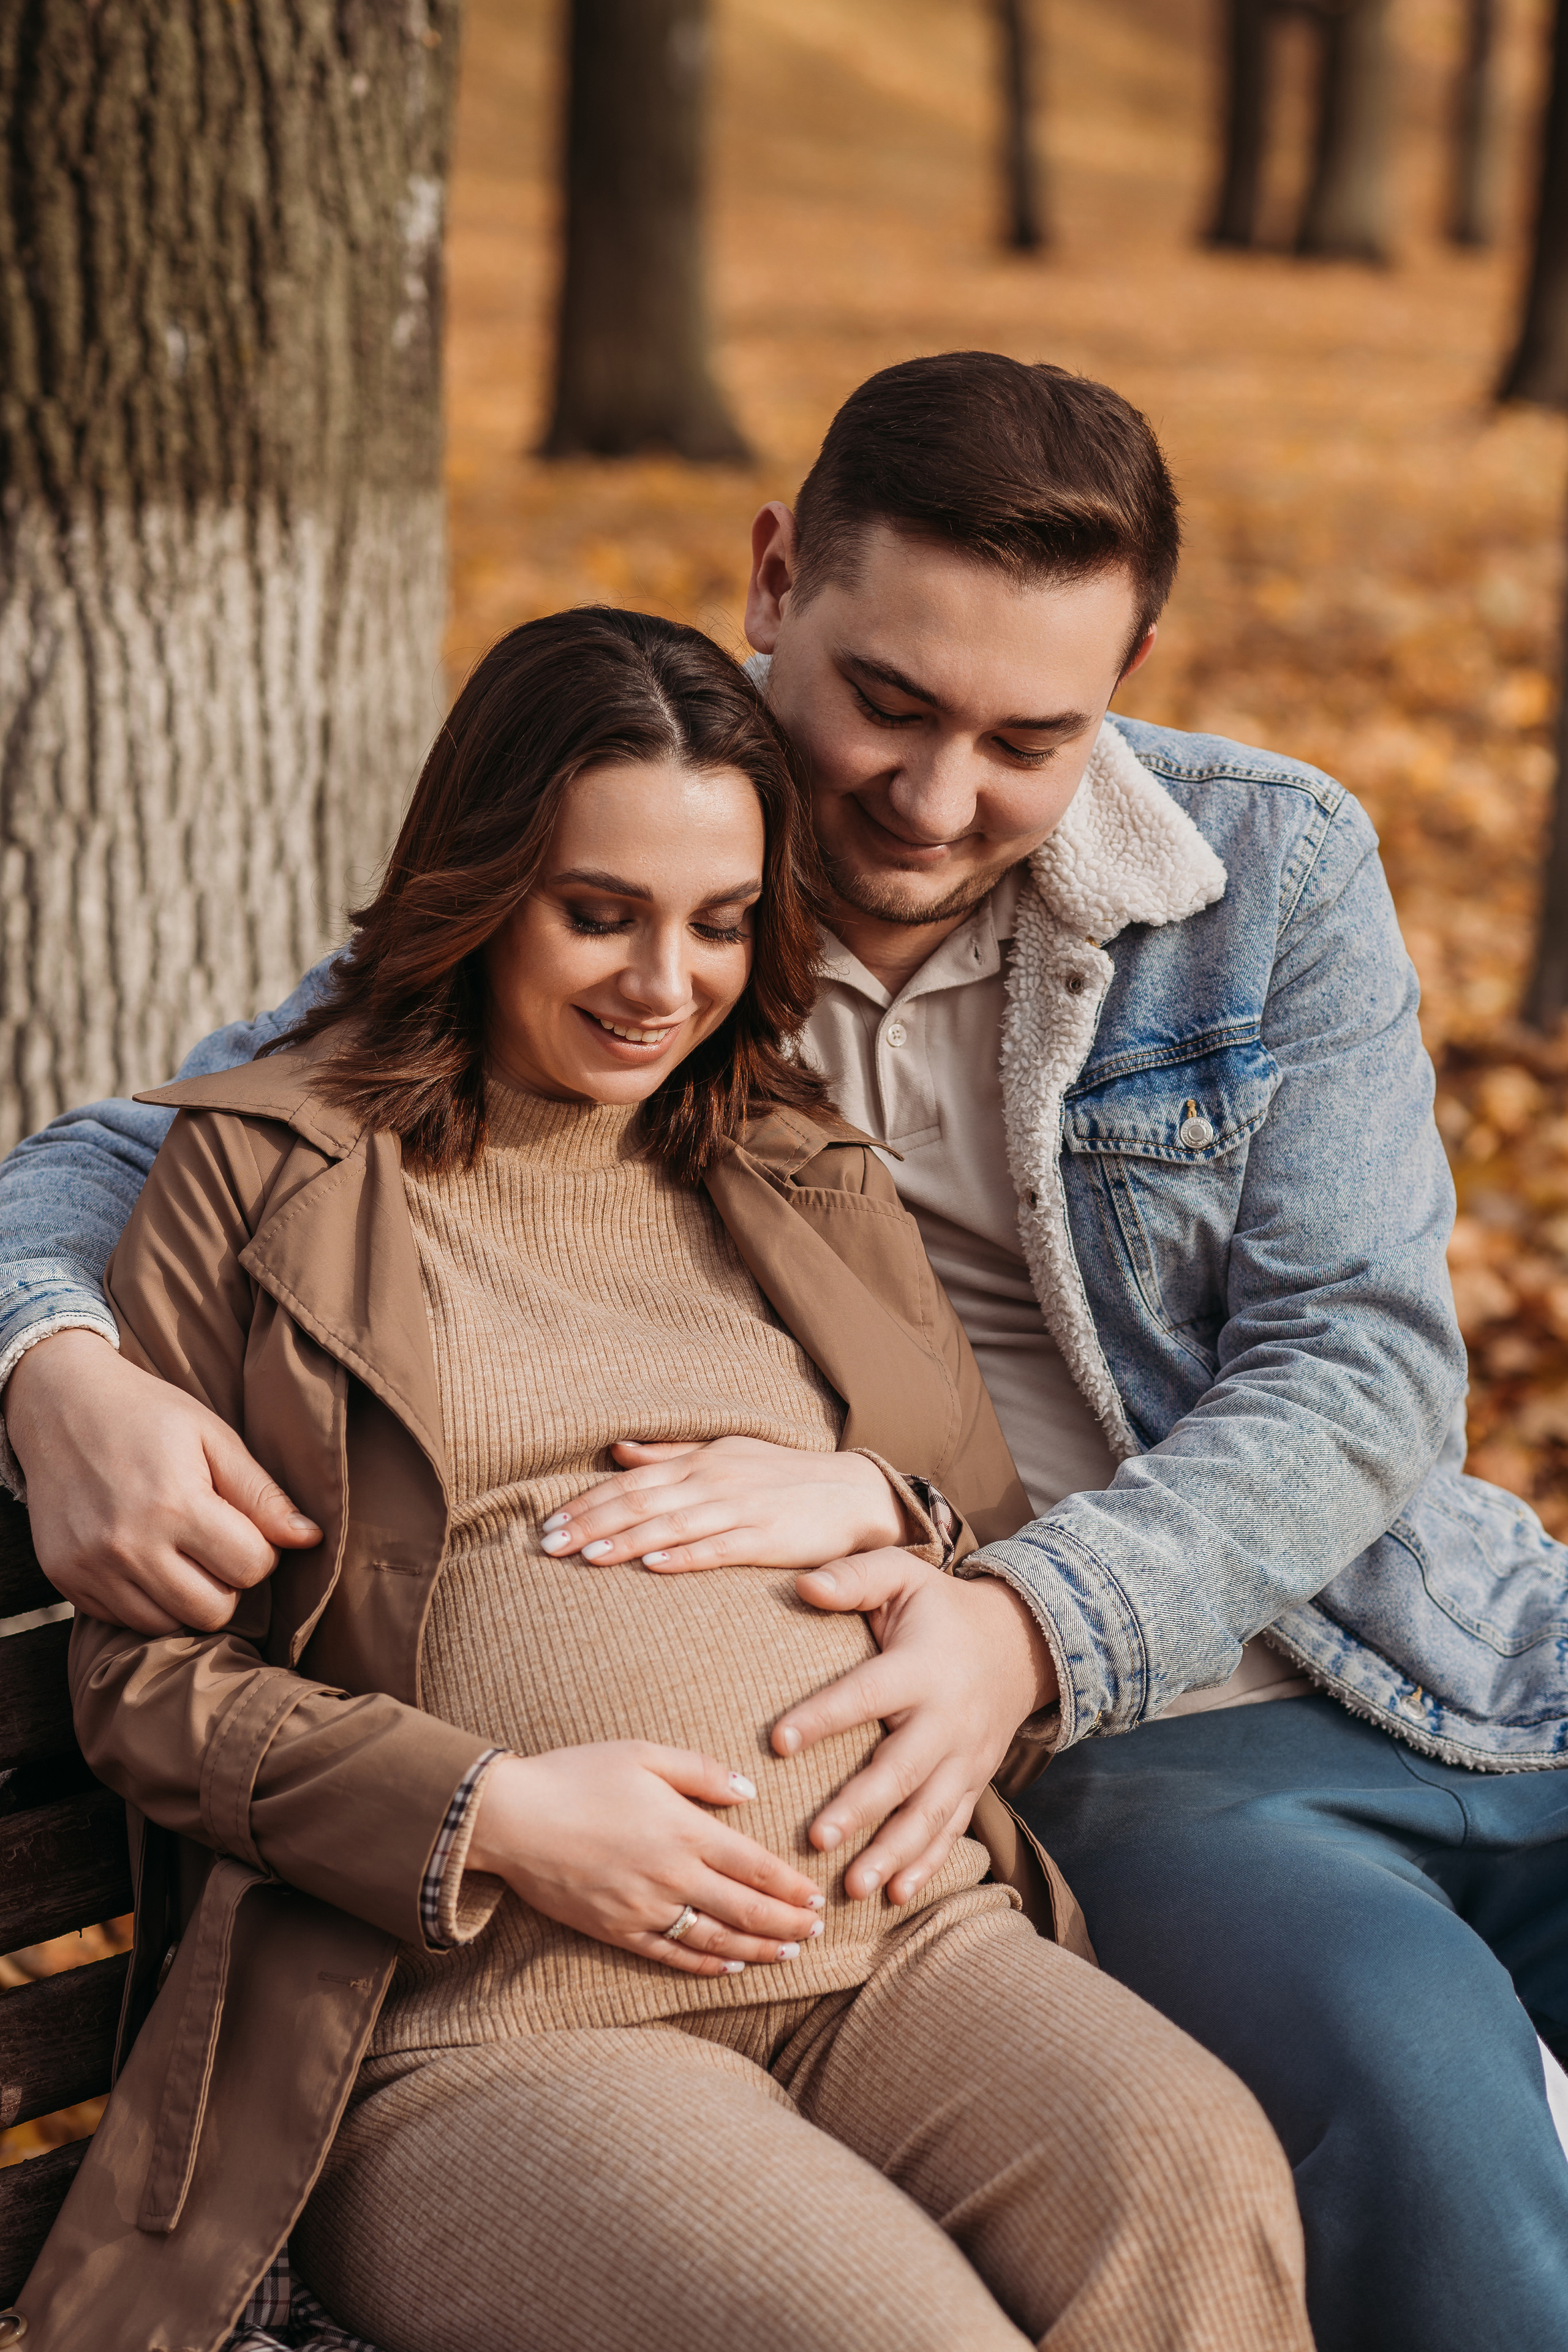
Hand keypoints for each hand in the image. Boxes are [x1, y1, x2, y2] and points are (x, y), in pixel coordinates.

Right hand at [5, 1330, 321, 1633]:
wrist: (60, 1405)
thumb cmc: (148, 1415)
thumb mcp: (213, 1437)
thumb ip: (262, 1494)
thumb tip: (310, 1539)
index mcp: (175, 1503)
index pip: (251, 1568)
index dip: (261, 1549)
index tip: (246, 1525)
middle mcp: (129, 1544)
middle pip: (213, 1610)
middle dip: (229, 1581)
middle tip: (217, 1542)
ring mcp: (93, 1567)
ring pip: (169, 1625)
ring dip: (188, 1597)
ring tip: (181, 1551)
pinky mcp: (67, 1580)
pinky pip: (124, 1620)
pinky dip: (146, 1600)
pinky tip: (146, 1558)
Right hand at [465, 1741, 825, 1976]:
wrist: (511, 1818)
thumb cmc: (578, 1775)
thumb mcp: (644, 1753)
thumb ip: (701, 1771)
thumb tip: (749, 1790)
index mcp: (685, 1831)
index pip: (755, 1867)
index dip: (791, 1887)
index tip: (817, 1898)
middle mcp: (672, 1876)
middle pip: (745, 1911)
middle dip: (787, 1925)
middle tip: (817, 1933)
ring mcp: (644, 1909)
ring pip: (715, 1940)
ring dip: (757, 1950)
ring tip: (788, 1955)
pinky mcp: (616, 1930)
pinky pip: (671, 1955)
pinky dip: (705, 1965)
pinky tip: (729, 1967)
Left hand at [537, 1436, 908, 1571]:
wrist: (853, 1494)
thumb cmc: (784, 1477)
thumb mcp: (726, 1454)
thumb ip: (671, 1454)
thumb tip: (617, 1451)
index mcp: (702, 1460)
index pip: (632, 1481)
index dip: (588, 1501)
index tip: (549, 1523)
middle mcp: (714, 1480)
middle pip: (641, 1500)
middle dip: (591, 1522)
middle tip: (548, 1544)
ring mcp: (740, 1508)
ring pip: (671, 1523)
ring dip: (625, 1540)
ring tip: (586, 1557)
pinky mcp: (766, 1537)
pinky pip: (717, 1547)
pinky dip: (683, 1555)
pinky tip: (653, 1565)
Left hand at [773, 1550, 1057, 1906]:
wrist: (1020, 1643)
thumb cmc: (941, 1609)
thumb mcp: (903, 1575)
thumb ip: (854, 1577)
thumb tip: (803, 1586)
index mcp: (920, 1668)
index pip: (866, 1694)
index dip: (823, 1716)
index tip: (779, 1742)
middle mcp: (946, 1719)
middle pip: (901, 1770)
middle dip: (860, 1808)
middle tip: (816, 1838)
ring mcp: (965, 1758)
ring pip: (929, 1813)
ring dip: (892, 1852)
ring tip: (855, 1886)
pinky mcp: (974, 1782)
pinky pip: (951, 1828)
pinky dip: (927, 1864)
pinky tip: (896, 1895)